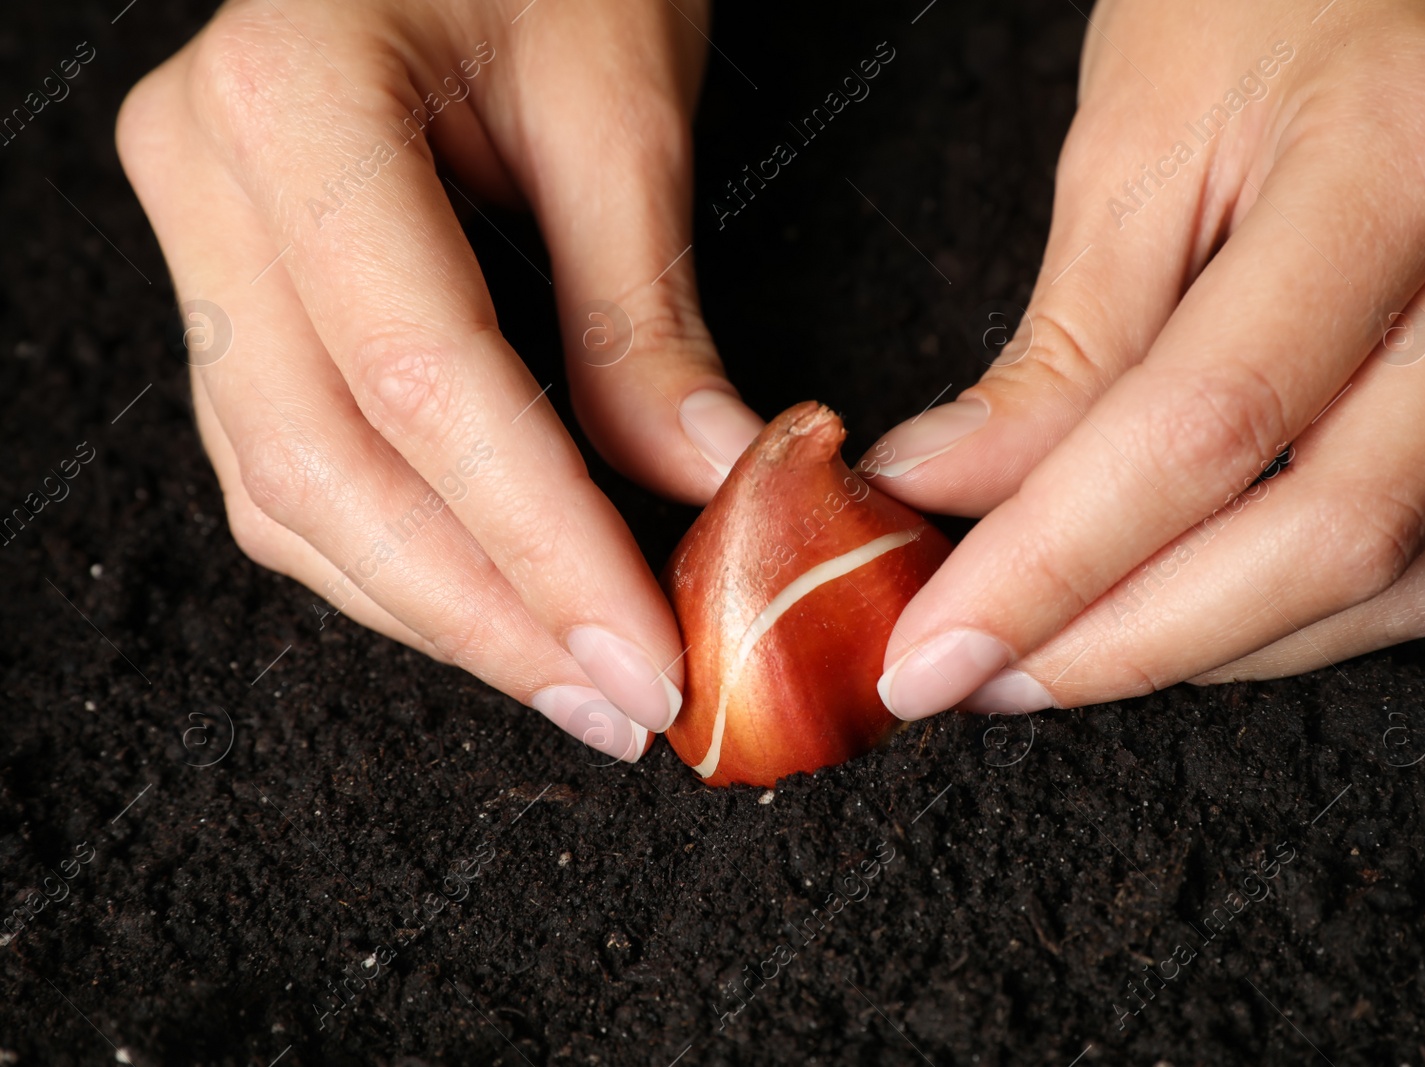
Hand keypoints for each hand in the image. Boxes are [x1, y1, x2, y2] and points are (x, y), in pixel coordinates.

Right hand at [117, 0, 764, 757]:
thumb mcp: (621, 113)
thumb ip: (643, 321)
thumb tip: (710, 493)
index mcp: (292, 104)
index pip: (420, 382)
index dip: (538, 544)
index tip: (644, 656)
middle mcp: (207, 179)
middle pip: (323, 466)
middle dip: (484, 614)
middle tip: (616, 705)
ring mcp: (198, 239)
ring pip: (291, 490)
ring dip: (438, 609)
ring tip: (573, 680)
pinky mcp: (232, 289)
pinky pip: (290, 462)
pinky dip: (398, 553)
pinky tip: (497, 604)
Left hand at [865, 0, 1424, 717]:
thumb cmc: (1255, 0)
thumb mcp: (1127, 144)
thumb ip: (1055, 347)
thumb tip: (950, 494)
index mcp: (1406, 161)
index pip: (1208, 426)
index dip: (1054, 566)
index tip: (932, 646)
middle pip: (1326, 535)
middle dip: (1126, 642)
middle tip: (979, 676)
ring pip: (1392, 575)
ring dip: (1204, 647)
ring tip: (1052, 653)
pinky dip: (1286, 615)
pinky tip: (1175, 612)